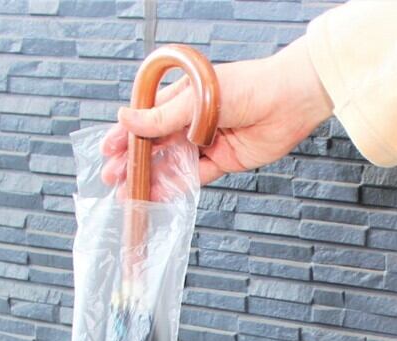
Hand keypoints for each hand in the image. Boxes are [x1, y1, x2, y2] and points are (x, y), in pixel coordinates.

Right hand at [100, 35, 334, 192]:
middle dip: (133, 162)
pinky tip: (157, 196)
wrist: (288, 101)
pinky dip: (175, 188)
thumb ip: (162, 115)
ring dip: (150, 179)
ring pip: (171, 164)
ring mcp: (205, 141)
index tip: (108, 150)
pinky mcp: (222, 161)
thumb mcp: (196, 99)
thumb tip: (126, 118)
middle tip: (113, 179)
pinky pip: (194, 177)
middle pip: (155, 144)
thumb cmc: (246, 87)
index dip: (126, 134)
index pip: (146, 117)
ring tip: (130, 194)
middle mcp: (191, 119)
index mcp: (182, 96)